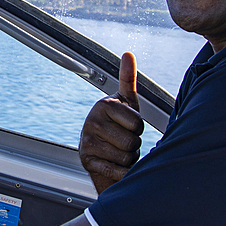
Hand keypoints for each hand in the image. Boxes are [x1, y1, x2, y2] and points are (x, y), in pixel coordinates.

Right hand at [79, 52, 143, 193]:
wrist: (100, 152)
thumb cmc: (118, 125)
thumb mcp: (126, 102)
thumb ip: (128, 78)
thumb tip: (128, 53)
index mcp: (103, 105)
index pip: (138, 123)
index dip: (139, 128)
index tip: (129, 126)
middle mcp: (92, 122)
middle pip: (132, 142)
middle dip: (134, 145)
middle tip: (123, 141)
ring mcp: (87, 142)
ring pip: (126, 158)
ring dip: (128, 159)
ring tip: (118, 151)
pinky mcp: (87, 161)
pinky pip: (116, 171)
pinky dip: (121, 172)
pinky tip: (113, 164)